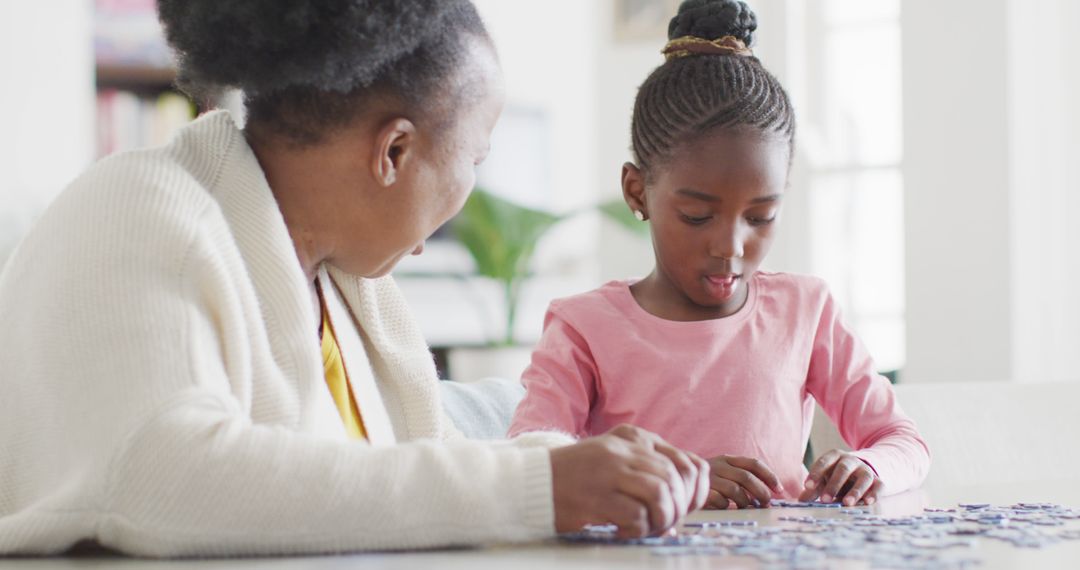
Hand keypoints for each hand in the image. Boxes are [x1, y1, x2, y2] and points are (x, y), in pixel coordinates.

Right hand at [549, 424, 709, 538]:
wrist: (531, 482)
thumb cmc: (575, 477)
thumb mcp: (614, 459)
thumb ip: (646, 470)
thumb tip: (683, 502)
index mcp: (632, 438)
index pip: (685, 461)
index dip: (695, 491)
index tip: (686, 508)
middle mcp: (624, 450)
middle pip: (675, 479)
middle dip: (678, 509)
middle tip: (664, 524)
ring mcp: (609, 470)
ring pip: (660, 494)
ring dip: (661, 519)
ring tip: (646, 528)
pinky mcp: (597, 495)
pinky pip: (636, 514)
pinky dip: (637, 529)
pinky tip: (622, 530)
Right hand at [704, 455, 783, 508]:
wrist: (676, 479)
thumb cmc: (709, 480)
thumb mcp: (725, 471)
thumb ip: (744, 476)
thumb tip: (772, 492)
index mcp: (727, 458)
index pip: (753, 463)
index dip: (769, 476)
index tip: (779, 489)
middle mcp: (718, 465)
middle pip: (746, 477)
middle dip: (761, 492)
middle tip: (767, 503)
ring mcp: (709, 478)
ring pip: (735, 491)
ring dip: (746, 502)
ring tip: (748, 507)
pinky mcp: (701, 491)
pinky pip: (721, 501)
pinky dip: (728, 506)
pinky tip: (726, 507)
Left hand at [799, 449, 881, 505]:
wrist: (859, 472)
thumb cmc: (835, 476)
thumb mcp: (823, 479)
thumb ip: (813, 489)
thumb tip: (800, 501)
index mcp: (834, 456)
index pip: (824, 462)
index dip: (815, 473)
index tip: (807, 486)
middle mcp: (851, 460)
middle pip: (843, 469)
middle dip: (834, 484)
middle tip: (825, 500)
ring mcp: (865, 470)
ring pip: (863, 478)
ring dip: (855, 491)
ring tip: (846, 503)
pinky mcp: (878, 480)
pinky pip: (879, 486)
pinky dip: (874, 494)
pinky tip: (867, 502)